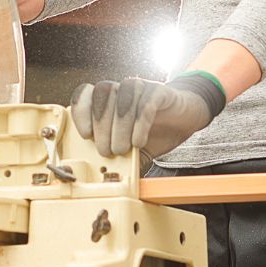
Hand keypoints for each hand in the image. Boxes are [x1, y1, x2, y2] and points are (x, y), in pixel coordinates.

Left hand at [68, 76, 216, 159]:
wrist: (184, 119)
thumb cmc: (153, 130)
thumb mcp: (131, 148)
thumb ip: (117, 157)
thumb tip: (103, 178)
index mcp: (107, 99)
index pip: (84, 94)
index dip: (81, 112)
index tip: (86, 134)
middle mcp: (120, 89)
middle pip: (101, 97)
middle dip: (101, 127)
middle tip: (107, 152)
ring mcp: (139, 87)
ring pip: (122, 98)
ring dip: (119, 126)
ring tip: (122, 149)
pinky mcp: (158, 91)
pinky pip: (145, 103)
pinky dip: (139, 124)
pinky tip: (139, 141)